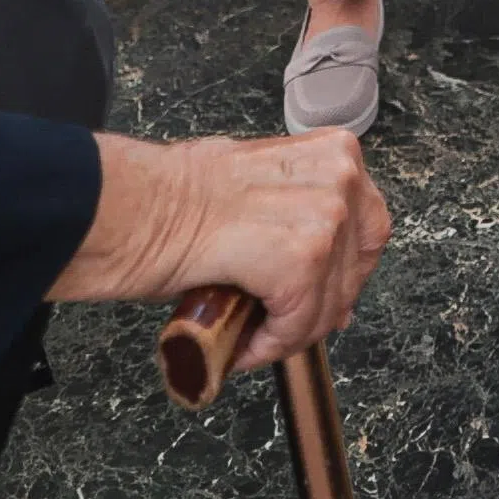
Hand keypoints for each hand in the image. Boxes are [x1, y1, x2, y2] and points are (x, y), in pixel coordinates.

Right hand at [65, 128, 390, 355]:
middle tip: (282, 326)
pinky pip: (300, 323)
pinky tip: (242, 344)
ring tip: (252, 337)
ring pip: (328, 303)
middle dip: (320, 307)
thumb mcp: (258, 189)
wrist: (131, 207)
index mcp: (332, 153)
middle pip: (356, 268)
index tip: (325, 298)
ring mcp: (324, 216)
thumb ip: (298, 216)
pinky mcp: (301, 259)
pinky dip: (271, 345)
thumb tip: (323, 271)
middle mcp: (338, 176)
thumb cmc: (173, 196)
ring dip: (291, 332)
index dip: (346, 273)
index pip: (368, 226)